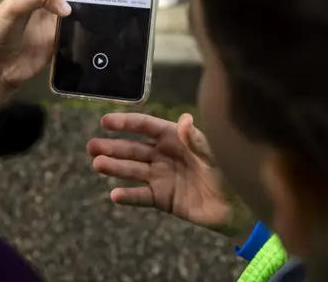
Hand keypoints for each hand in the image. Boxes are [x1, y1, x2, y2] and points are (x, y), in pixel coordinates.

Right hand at [88, 112, 249, 238]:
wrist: (237, 207)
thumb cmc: (229, 172)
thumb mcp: (214, 154)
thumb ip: (196, 140)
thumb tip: (184, 119)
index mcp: (176, 138)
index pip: (146, 127)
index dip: (126, 123)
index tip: (105, 122)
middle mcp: (165, 155)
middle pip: (134, 149)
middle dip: (112, 147)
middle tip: (91, 146)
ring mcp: (162, 177)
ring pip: (133, 171)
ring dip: (115, 168)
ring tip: (97, 165)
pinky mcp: (163, 198)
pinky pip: (141, 196)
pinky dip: (128, 196)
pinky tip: (114, 195)